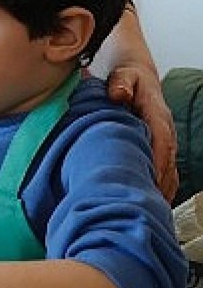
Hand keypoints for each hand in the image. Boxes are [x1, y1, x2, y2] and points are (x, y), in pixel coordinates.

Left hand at [107, 63, 178, 198]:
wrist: (137, 77)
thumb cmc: (127, 78)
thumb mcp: (123, 75)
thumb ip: (121, 83)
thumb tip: (118, 94)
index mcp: (158, 116)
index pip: (163, 142)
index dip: (158, 162)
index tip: (150, 181)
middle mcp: (166, 133)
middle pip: (168, 163)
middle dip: (159, 185)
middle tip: (145, 205)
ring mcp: (165, 144)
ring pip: (169, 172)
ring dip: (160, 191)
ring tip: (147, 212)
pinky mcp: (160, 151)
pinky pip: (166, 173)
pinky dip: (161, 189)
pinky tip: (150, 204)